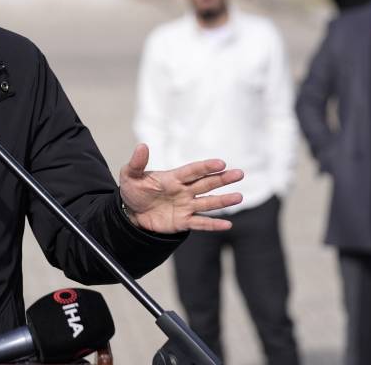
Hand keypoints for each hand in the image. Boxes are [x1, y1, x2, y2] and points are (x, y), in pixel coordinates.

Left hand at [119, 144, 243, 233]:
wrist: (131, 212)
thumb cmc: (133, 190)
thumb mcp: (130, 175)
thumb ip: (137, 162)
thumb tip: (142, 146)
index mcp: (173, 177)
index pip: (193, 170)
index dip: (206, 166)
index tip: (221, 163)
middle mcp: (183, 190)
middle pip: (206, 183)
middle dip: (222, 179)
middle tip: (239, 173)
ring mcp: (185, 206)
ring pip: (208, 202)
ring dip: (223, 200)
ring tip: (239, 197)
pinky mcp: (183, 221)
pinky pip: (200, 223)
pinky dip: (213, 224)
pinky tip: (227, 224)